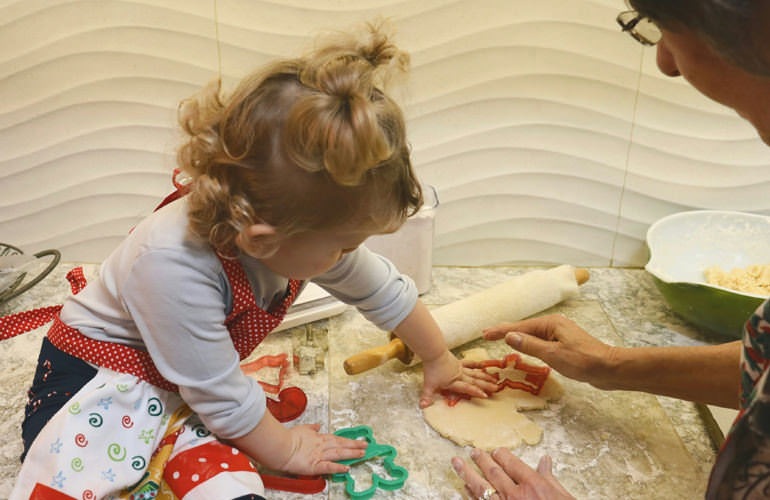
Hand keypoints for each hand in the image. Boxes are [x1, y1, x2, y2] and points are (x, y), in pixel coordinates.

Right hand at [276, 423, 367, 474]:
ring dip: (351, 454)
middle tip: (366, 446)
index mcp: (319, 438)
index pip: (337, 439)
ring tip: (362, 454)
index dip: (348, 440)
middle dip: (354, 445)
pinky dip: (338, 468)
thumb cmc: (288, 438)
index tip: (358, 441)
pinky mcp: (314, 465)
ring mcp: (319, 455)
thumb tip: (318, 425)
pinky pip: (328, 467)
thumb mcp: (302, 429)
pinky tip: (346, 468)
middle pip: (341, 445)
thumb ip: (312, 428)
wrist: (280, 446)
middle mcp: (321, 446)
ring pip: (338, 454)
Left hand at [419, 350, 497, 407]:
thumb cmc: (431, 369)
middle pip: (474, 381)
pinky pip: (470, 364)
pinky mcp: (459, 362)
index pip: (466, 388)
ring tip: (495, 379)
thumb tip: (422, 406)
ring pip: (475, 373)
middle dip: (486, 385)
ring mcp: (460, 368)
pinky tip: (484, 365)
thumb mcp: (428, 385)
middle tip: (496, 388)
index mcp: (453, 382)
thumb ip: (427, 396)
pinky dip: (477, 364)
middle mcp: (460, 376)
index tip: (485, 396)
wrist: (433, 353)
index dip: (475, 392)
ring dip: (485, 377)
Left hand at [451, 448, 574, 499]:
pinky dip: (471, 495)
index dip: (502, 456)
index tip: (495, 451)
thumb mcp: (563, 497)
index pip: (512, 464)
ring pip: (481, 488)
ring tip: (457, 463)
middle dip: (482, 461)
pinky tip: (465, 488)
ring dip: (467, 474)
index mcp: (534, 485)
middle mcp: (516, 495)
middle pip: (494, 473)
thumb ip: (550, 479)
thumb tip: (545, 461)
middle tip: (473, 452)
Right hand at [482, 314, 616, 389]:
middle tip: (487, 333)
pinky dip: (528, 343)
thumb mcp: (553, 354)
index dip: (501, 331)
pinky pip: (540, 341)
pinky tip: (524, 346)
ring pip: (532, 334)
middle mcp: (554, 325)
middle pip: (525, 328)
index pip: (520, 327)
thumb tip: (510, 336)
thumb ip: (530, 345)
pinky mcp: (564, 344)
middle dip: (506, 331)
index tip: (485, 333)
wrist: (609, 368)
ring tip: (500, 338)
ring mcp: (560, 334)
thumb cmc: (583, 361)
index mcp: (551, 323)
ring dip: (516, 337)